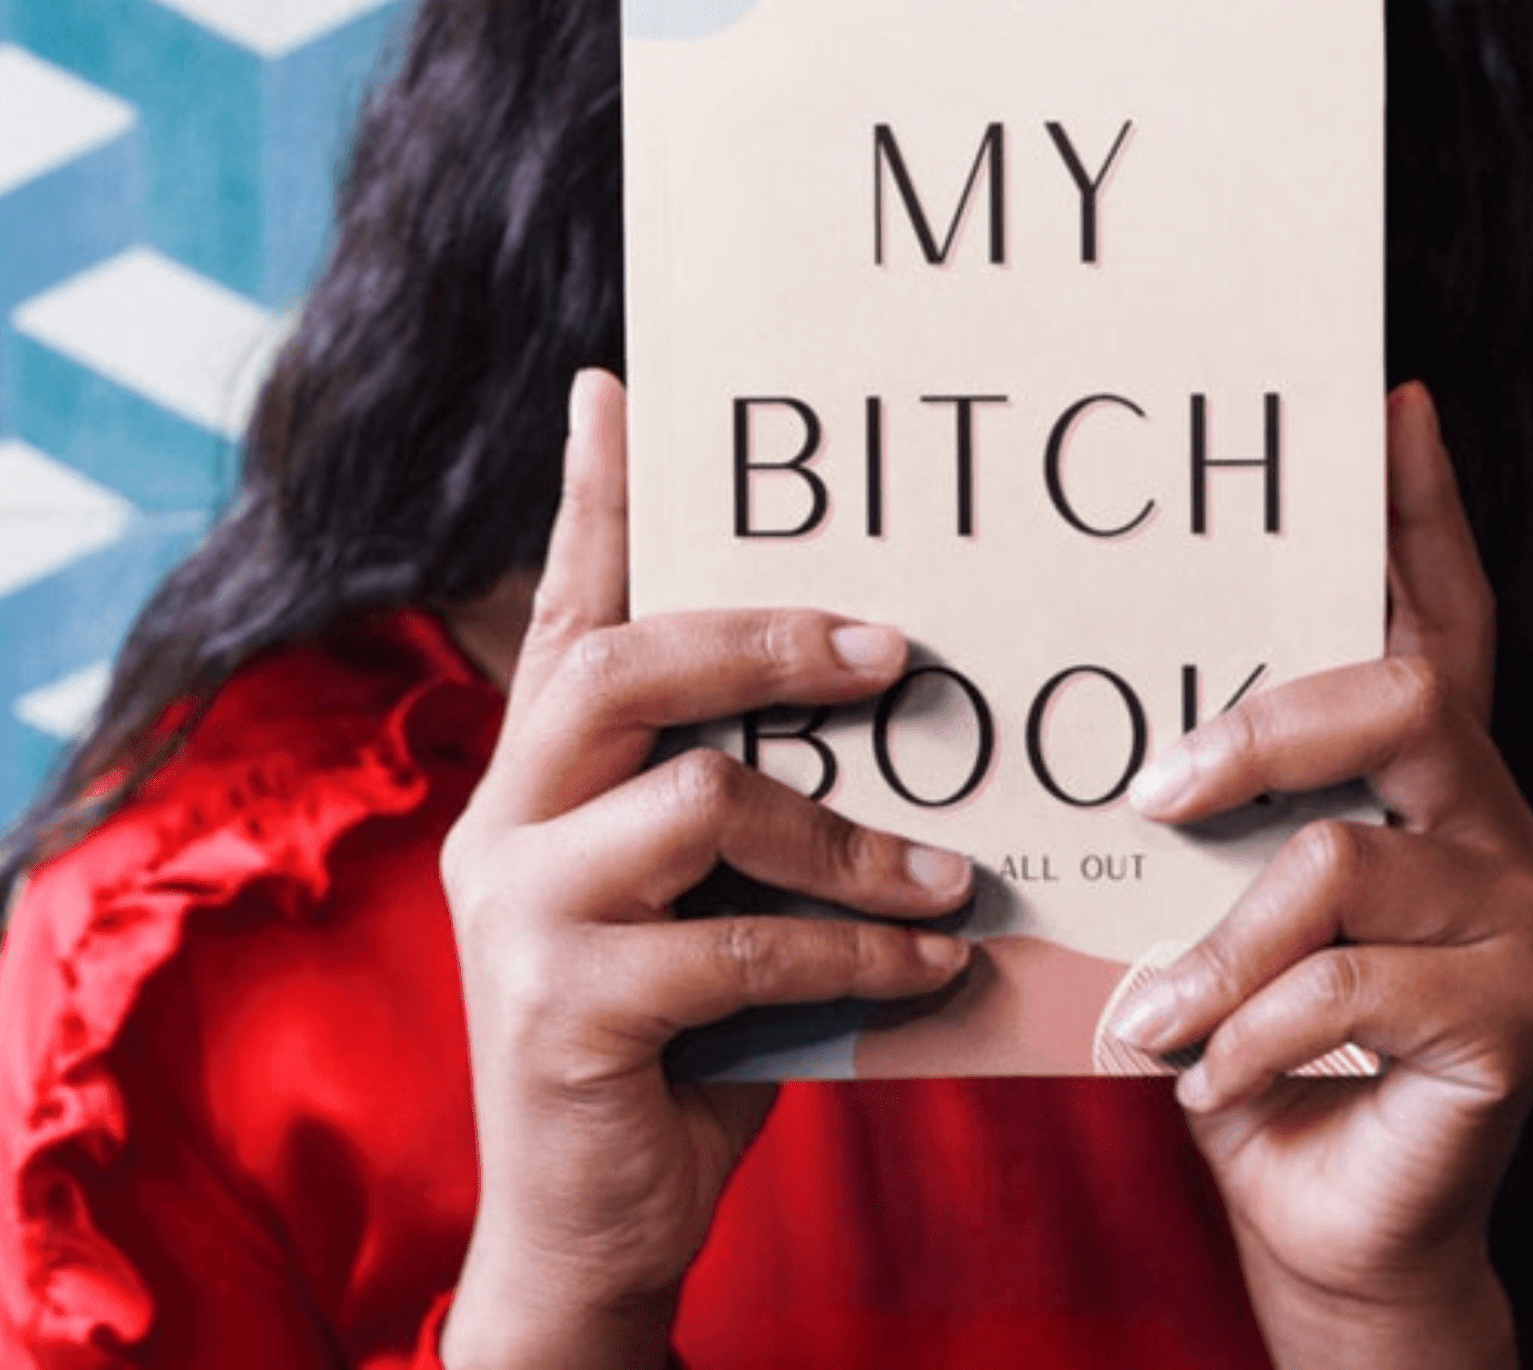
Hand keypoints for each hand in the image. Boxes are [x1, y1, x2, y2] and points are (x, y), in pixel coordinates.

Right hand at [437, 369, 972, 1369]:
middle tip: (892, 650)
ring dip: (848, 838)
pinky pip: (736, 945)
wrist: (595, 1223)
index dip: (596, 497)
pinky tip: (930, 968)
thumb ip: (748, 803)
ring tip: (950, 877)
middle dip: (767, 639)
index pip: (570, 607)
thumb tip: (893, 698)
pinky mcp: (556, 1011)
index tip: (617, 386)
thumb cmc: (679, 1033)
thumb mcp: (708, 897)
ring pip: (699, 801)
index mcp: (541, 774)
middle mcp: (505, 818)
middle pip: (623, 666)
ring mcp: (517, 913)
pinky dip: (853, 954)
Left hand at [1113, 382, 1532, 1367]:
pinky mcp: (1520, 1017)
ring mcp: (1525, 917)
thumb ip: (1215, 813)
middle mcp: (1499, 823)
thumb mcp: (1220, 903)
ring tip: (1155, 1015)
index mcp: (1431, 780)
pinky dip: (1249, 1031)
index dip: (1418, 512)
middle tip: (1154, 787)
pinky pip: (1349, 986)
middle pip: (1405, 694)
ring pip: (1345, 861)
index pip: (1438, 618)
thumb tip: (1119, 730)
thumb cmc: (1257, 1040)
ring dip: (1219, 949)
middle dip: (1258, 733)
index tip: (1388, 404)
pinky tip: (1210, 1075)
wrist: (1327, 1218)